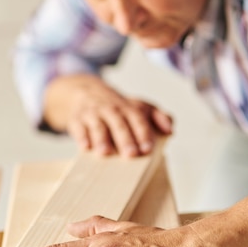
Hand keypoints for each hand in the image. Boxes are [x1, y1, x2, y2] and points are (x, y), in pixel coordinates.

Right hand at [44, 74, 172, 156]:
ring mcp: (93, 114)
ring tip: (105, 153)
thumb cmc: (117, 107)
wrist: (85, 92)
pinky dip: (81, 137)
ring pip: (98, 125)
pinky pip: (78, 128)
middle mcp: (110, 109)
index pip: (138, 119)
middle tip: (131, 154)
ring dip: (101, 139)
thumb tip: (170, 129)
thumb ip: (158, 116)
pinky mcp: (76, 119)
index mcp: (128, 108)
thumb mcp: (138, 106)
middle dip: (125, 138)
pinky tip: (85, 147)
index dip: (143, 133)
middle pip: (119, 123)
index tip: (147, 148)